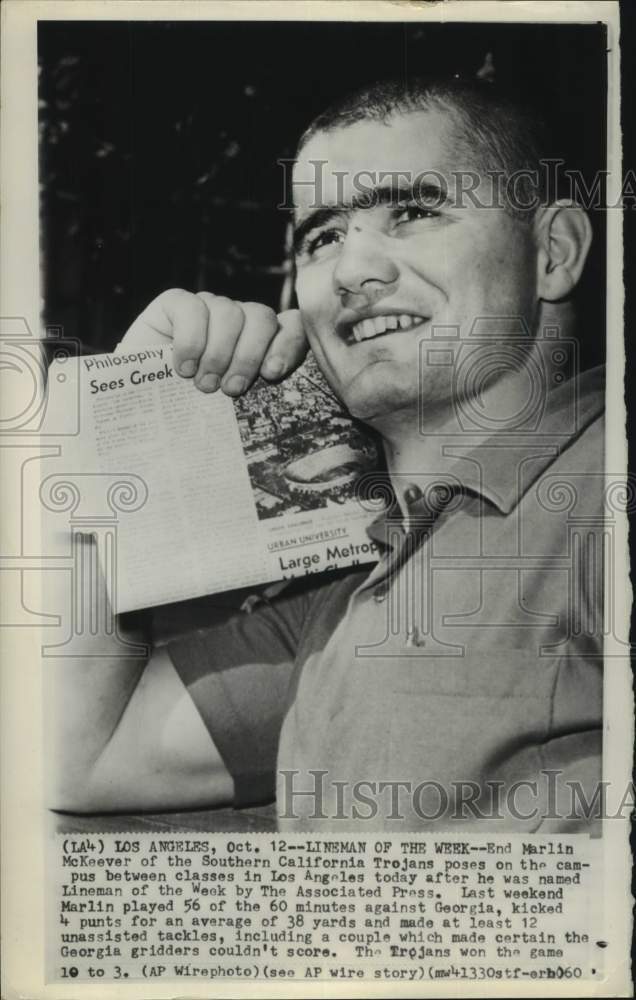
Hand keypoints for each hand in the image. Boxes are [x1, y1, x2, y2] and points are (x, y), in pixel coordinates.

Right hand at [118, 289, 308, 395]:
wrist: (139, 405)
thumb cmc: (187, 409)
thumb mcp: (228, 406)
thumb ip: (253, 391)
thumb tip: (276, 393)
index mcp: (259, 341)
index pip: (291, 326)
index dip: (288, 344)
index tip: (272, 373)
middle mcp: (237, 320)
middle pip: (262, 318)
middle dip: (248, 356)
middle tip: (230, 390)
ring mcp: (208, 308)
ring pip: (230, 312)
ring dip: (218, 353)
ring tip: (204, 384)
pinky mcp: (176, 303)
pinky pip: (193, 308)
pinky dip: (191, 341)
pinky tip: (182, 366)